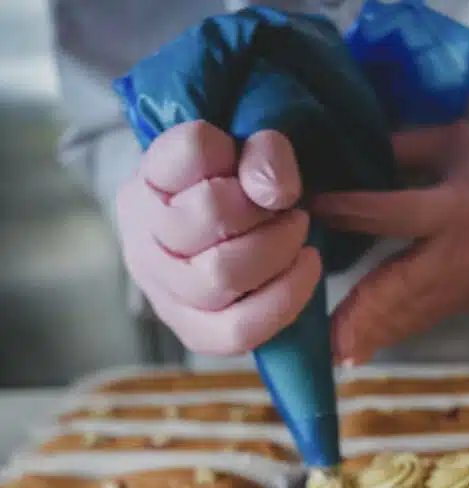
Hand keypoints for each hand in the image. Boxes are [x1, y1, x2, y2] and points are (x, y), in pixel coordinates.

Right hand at [116, 121, 320, 353]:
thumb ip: (266, 153)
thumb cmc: (243, 195)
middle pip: (209, 212)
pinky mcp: (192, 333)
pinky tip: (302, 270)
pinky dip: (283, 299)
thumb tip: (273, 191)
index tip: (254, 164)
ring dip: (278, 251)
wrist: (238, 243)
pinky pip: (237, 329)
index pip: (192, 149)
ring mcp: (162, 292)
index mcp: (150, 179)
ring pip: (220, 275)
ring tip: (295, 236)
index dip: (237, 153)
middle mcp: (142, 237)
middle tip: (290, 209)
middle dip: (266, 209)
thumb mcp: (256, 154)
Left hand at [312, 122, 468, 364]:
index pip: (390, 213)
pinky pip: (407, 326)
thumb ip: (409, 145)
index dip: (349, 209)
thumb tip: (354, 147)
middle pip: (392, 286)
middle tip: (310, 315)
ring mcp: (447, 291)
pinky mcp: (447, 309)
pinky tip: (351, 355)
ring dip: (361, 332)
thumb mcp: (461, 145)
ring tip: (326, 349)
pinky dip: (379, 339)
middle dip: (353, 304)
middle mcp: (445, 258)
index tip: (312, 205)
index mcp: (449, 211)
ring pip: (397, 315)